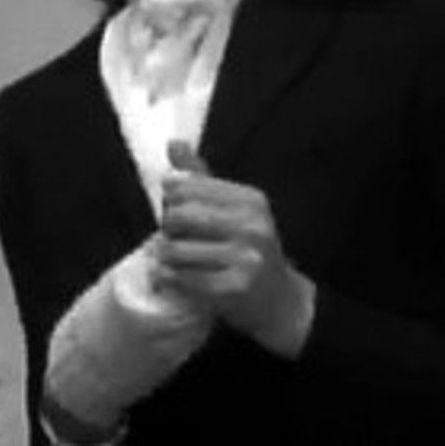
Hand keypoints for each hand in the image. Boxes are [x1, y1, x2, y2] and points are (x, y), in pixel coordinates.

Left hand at [154, 140, 315, 357]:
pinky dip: (168, 277)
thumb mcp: (233, 208)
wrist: (280, 301)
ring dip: (163, 256)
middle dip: (167, 227)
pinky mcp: (234, 289)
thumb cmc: (249, 250)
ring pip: (177, 249)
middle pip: (179, 215)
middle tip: (170, 236)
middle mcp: (252, 226)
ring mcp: (245, 259)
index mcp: (250, 200)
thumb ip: (201, 178)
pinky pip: (183, 278)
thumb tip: (173, 143)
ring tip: (168, 258)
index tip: (173, 209)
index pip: (187, 186)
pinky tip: (168, 276)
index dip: (170, 198)